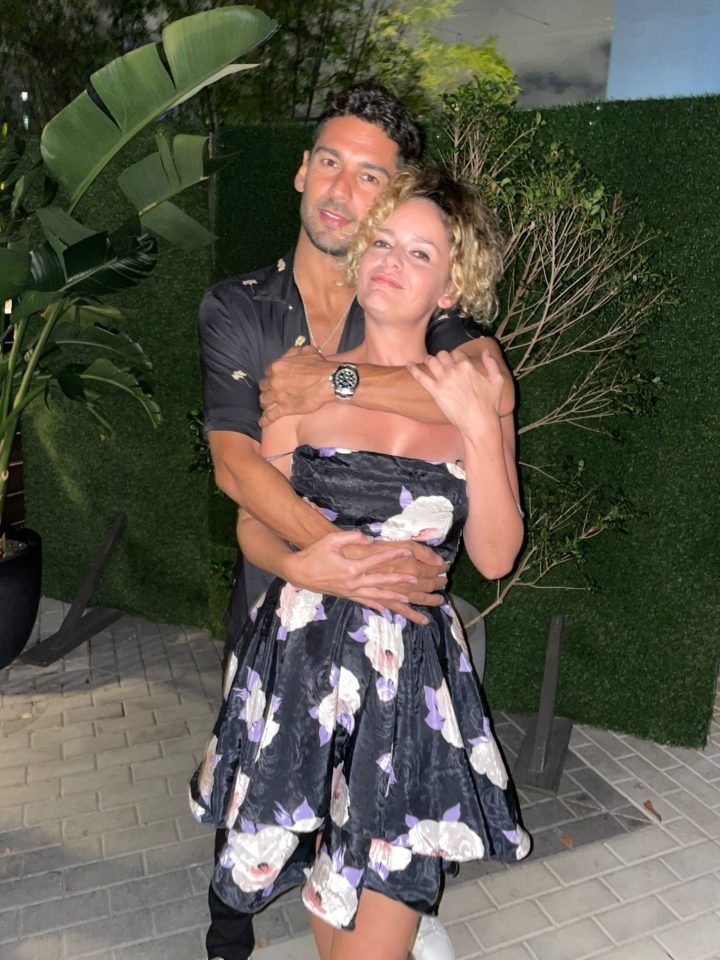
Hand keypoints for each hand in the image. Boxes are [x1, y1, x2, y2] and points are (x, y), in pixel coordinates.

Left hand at [259, 346, 333, 425]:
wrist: (329, 381)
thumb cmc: (319, 366)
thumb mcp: (306, 351)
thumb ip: (294, 352)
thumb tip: (291, 354)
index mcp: (277, 366)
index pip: (268, 372)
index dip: (272, 376)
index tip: (275, 379)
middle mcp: (274, 381)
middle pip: (264, 387)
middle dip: (267, 389)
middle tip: (271, 392)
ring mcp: (278, 396)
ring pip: (264, 400)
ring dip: (265, 402)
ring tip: (266, 405)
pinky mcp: (286, 408)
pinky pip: (271, 415)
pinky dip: (266, 419)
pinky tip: (262, 422)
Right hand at [283, 530, 417, 606]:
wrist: (298, 572)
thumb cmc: (314, 554)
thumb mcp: (331, 540)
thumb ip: (351, 537)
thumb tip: (369, 539)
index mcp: (351, 567)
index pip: (377, 560)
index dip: (393, 556)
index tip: (407, 552)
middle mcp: (353, 582)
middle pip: (381, 582)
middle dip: (399, 580)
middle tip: (415, 579)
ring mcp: (349, 591)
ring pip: (375, 595)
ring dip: (392, 597)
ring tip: (407, 598)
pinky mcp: (345, 595)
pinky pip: (363, 601)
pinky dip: (375, 605)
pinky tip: (385, 609)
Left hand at [408, 348, 503, 435]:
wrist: (478, 422)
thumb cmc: (489, 404)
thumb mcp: (497, 380)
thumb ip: (492, 363)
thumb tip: (487, 351)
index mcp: (467, 365)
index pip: (457, 353)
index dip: (455, 356)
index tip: (454, 362)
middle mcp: (454, 370)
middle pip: (442, 355)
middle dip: (441, 357)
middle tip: (440, 362)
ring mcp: (443, 380)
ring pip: (431, 361)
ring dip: (429, 360)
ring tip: (428, 363)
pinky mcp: (435, 391)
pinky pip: (420, 376)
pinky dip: (413, 369)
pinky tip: (408, 365)